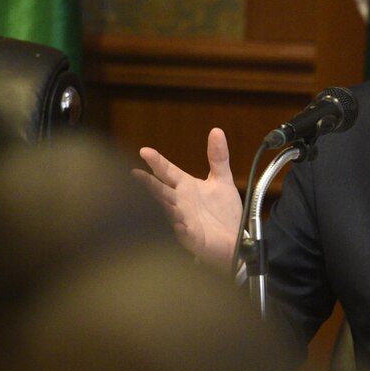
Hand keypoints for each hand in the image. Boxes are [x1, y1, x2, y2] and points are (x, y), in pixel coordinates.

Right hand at [135, 128, 241, 268]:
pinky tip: (179, 224)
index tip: (144, 151)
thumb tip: (217, 130)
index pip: (167, 171)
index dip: (157, 162)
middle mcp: (180, 202)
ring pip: (167, 210)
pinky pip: (183, 233)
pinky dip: (180, 228)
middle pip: (161, 190)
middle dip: (149, 183)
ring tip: (156, 195)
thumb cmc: (223, 212)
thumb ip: (218, 157)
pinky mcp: (191, 238)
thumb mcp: (222, 180)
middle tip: (135, 174)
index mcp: (185, 187)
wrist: (234, 239)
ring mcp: (183, 220)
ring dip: (162, 203)